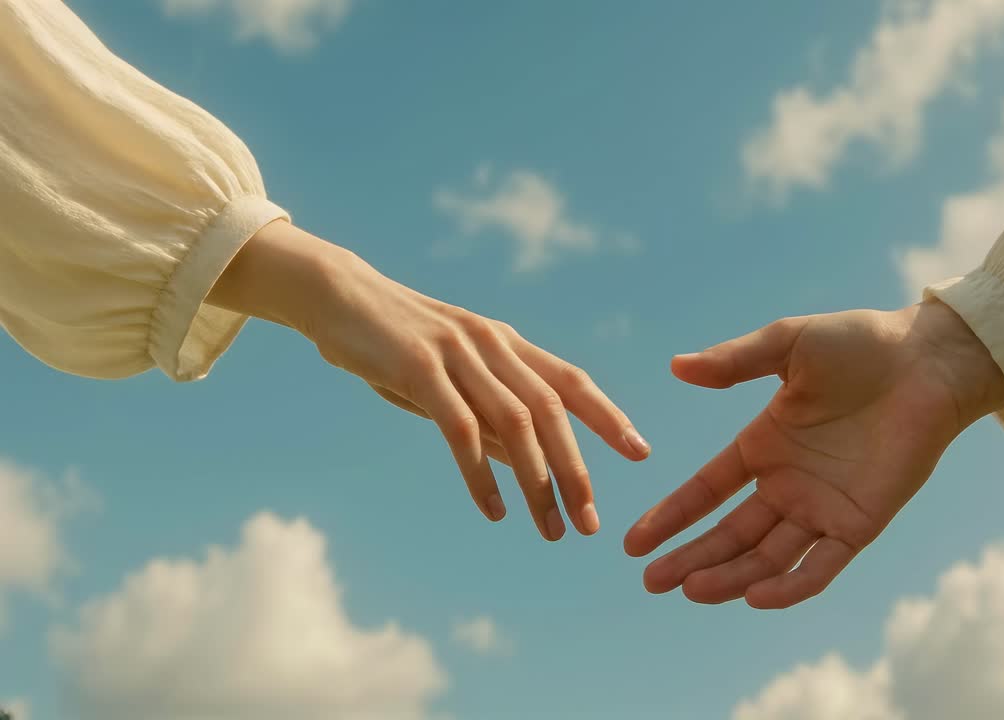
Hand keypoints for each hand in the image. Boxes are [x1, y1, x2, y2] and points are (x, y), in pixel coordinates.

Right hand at [209, 221, 650, 540]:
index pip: (571, 380)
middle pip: (551, 410)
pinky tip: (495, 509)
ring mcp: (457, 354)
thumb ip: (488, 412)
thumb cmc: (394, 341)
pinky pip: (461, 429)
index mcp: (506, 341)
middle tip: (591, 520)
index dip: (608, 416)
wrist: (335, 294)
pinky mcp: (419, 368)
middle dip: (576, 469)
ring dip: (537, 482)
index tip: (640, 451)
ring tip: (551, 529)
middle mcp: (492, 343)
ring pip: (515, 423)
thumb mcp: (451, 375)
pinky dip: (482, 474)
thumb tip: (525, 463)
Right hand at [623, 301, 1003, 607]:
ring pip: (767, 556)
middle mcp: (787, 484)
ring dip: (730, 576)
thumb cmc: (861, 344)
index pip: (707, 492)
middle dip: (690, 559)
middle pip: (730, 534)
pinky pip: (821, 565)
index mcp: (764, 446)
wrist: (927, 359)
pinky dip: (792, 586)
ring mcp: (822, 507)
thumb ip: (734, 361)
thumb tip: (676, 367)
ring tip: (691, 590)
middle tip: (651, 582)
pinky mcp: (860, 523)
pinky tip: (756, 597)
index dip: (671, 516)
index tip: (634, 542)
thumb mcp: (787, 344)